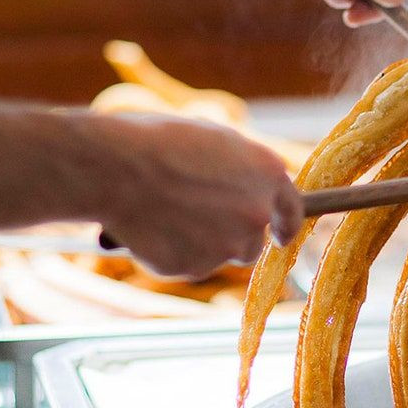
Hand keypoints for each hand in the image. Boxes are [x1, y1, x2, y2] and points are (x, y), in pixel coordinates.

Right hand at [79, 113, 302, 277]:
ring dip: (197, 245)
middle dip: (230, 237)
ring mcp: (227, 245)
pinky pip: (182, 266)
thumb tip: (241, 183)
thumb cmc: (156, 141)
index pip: (293, 211)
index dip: (285, 225)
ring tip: (162, 214)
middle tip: (195, 220)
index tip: (279, 236)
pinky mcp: (194, 268)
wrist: (113, 167)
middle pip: (251, 242)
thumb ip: (238, 167)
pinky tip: (146, 228)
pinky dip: (167, 254)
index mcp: (268, 174)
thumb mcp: (211, 139)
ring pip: (216, 256)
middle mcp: (256, 213)